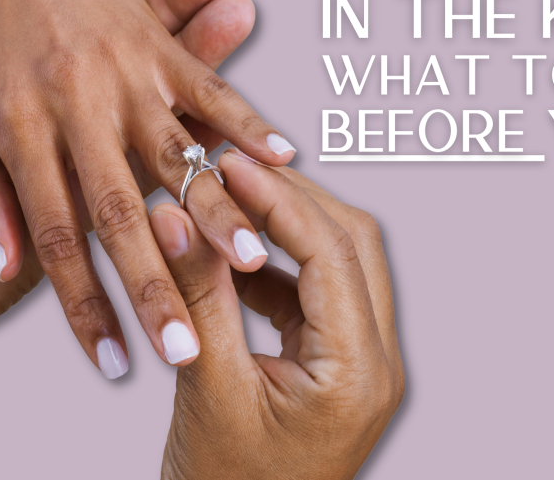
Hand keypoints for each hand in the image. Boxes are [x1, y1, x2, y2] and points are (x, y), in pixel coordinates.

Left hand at [0, 0, 270, 378]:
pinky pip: (210, 86)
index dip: (86, 310)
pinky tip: (283, 159)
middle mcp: (81, 109)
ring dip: (217, 214)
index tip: (115, 366)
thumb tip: (7, 264)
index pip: (58, 242)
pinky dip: (249, 122)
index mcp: (23, 130)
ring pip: (178, 157)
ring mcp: (126, 75)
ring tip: (252, 266)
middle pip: (123, 215)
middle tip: (186, 349)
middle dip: (156, 289)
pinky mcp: (158, 47)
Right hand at [150, 152, 403, 478]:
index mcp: (356, 372)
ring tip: (228, 207)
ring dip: (285, 231)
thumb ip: (198, 296)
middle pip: (353, 246)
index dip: (281, 200)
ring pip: (337, 265)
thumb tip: (178, 218)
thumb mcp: (207, 389)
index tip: (232, 166)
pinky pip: (314, 295)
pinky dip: (275, 268)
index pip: (334, 253)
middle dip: (294, 202)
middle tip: (234, 174)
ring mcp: (359, 362)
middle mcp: (375, 362)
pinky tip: (233, 259)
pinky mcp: (334, 363)